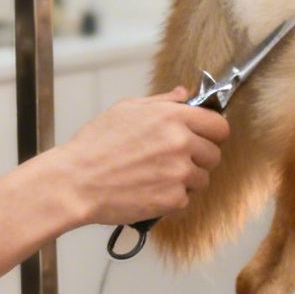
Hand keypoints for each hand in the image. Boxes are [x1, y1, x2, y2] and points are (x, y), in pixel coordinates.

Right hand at [55, 89, 227, 225]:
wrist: (75, 181)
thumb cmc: (95, 144)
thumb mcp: (126, 109)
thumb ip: (162, 101)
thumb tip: (185, 93)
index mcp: (172, 117)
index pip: (219, 126)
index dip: (212, 134)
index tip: (204, 139)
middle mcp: (181, 143)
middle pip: (214, 154)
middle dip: (199, 159)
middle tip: (174, 161)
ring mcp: (179, 172)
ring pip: (202, 179)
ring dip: (186, 181)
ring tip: (157, 177)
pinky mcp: (173, 199)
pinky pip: (185, 200)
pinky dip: (171, 199)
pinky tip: (149, 191)